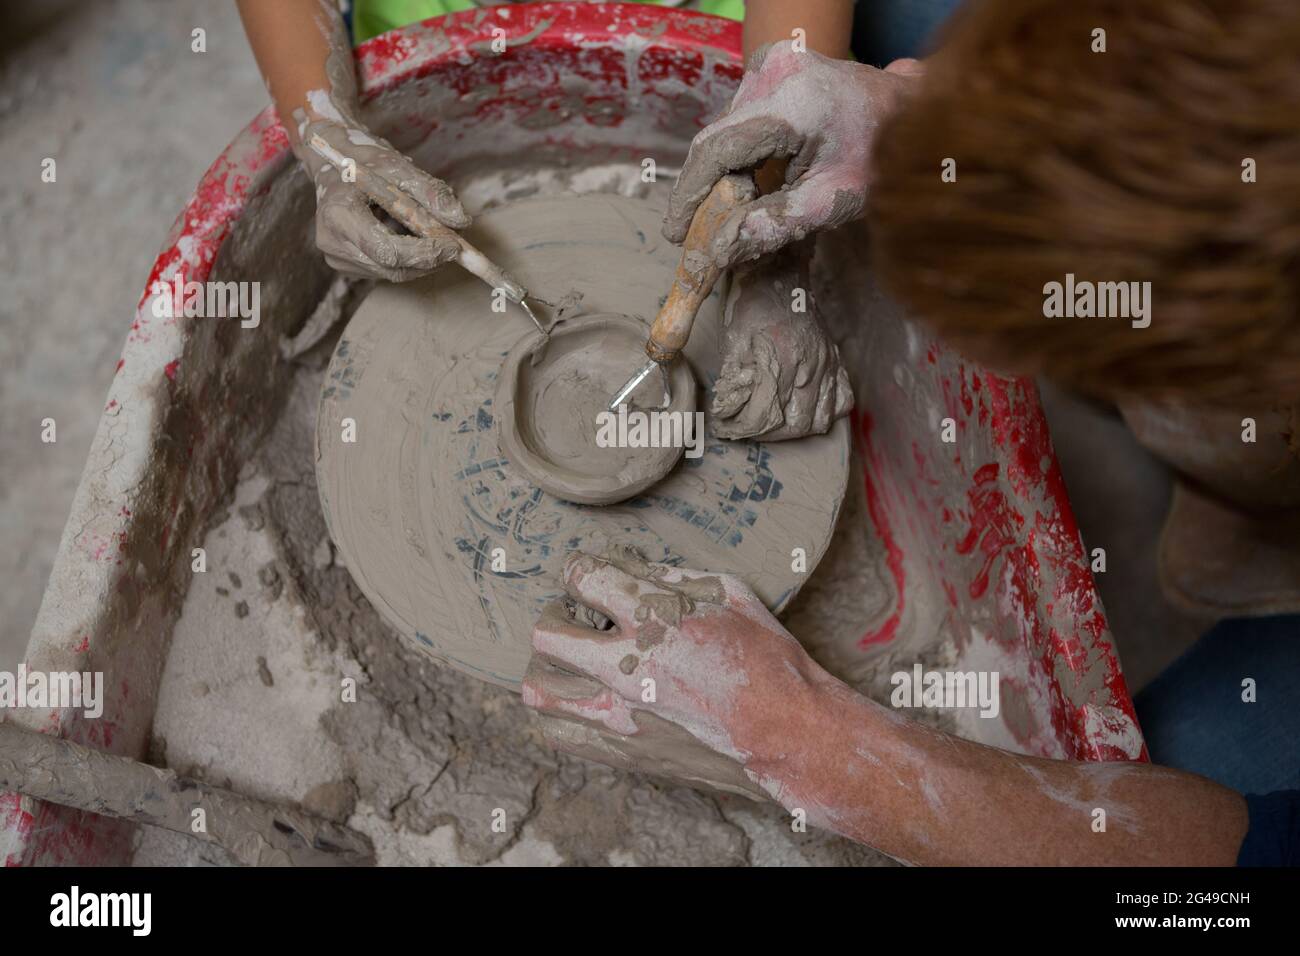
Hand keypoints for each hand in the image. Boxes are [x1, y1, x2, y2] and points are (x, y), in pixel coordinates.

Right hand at [296, 117, 469, 282]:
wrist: (335, 162)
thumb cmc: (366, 160)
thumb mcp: (398, 166)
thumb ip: (430, 192)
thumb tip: (461, 221)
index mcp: (339, 214)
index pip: (387, 250)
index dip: (424, 253)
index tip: (454, 246)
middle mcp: (332, 242)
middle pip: (392, 267)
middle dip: (429, 259)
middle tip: (456, 245)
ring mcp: (337, 257)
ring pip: (394, 272)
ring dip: (421, 259)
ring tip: (428, 231)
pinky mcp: (346, 265)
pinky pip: (387, 270)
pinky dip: (408, 258)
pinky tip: (405, 233)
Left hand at [522, 549, 829, 800]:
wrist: (787, 734)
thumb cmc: (767, 658)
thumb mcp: (728, 593)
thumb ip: (671, 576)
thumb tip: (631, 567)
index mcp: (656, 619)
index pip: (582, 577)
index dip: (579, 569)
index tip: (589, 575)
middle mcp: (628, 666)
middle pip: (545, 633)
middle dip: (555, 614)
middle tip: (574, 615)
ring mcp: (620, 715)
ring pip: (538, 687)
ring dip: (550, 665)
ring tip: (574, 661)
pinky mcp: (622, 751)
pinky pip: (556, 731)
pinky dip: (560, 710)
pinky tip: (586, 698)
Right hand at [664, 41, 920, 268]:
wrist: (913, 112)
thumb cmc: (883, 158)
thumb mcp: (833, 201)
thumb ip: (775, 225)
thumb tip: (719, 251)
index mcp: (789, 104)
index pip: (715, 151)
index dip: (689, 196)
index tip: (675, 235)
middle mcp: (773, 71)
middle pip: (717, 141)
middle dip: (706, 191)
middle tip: (700, 236)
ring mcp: (773, 62)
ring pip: (726, 131)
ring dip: (724, 175)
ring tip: (737, 213)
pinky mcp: (774, 64)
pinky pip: (740, 119)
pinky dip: (740, 155)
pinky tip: (754, 183)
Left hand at [712, 243, 852, 439]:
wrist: (779, 275)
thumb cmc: (751, 307)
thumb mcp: (733, 340)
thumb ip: (734, 378)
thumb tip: (730, 412)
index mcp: (782, 359)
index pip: (764, 415)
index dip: (740, 428)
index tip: (724, 428)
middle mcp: (811, 365)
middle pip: (793, 425)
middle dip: (765, 434)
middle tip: (745, 429)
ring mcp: (828, 365)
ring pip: (819, 420)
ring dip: (793, 431)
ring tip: (771, 426)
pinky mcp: (836, 362)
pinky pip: (842, 402)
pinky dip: (825, 415)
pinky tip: (805, 412)